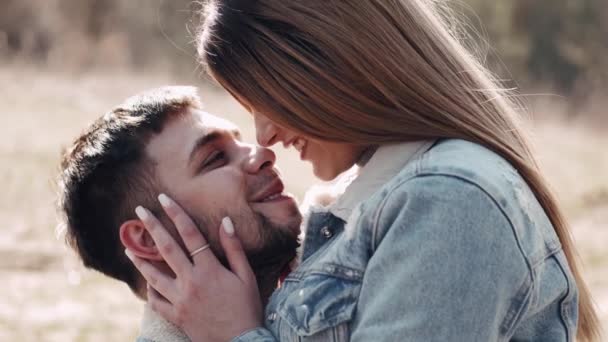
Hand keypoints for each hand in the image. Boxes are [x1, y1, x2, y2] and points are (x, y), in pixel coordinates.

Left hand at [125, 194, 262, 341]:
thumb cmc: (247, 307)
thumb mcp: (246, 276)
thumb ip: (234, 248)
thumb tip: (226, 222)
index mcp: (210, 269)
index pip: (190, 234)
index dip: (176, 214)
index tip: (163, 199)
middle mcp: (191, 282)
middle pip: (166, 249)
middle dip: (151, 227)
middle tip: (138, 211)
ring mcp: (180, 300)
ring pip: (153, 276)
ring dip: (140, 259)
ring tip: (128, 248)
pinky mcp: (175, 316)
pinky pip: (156, 302)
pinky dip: (149, 290)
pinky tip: (145, 282)